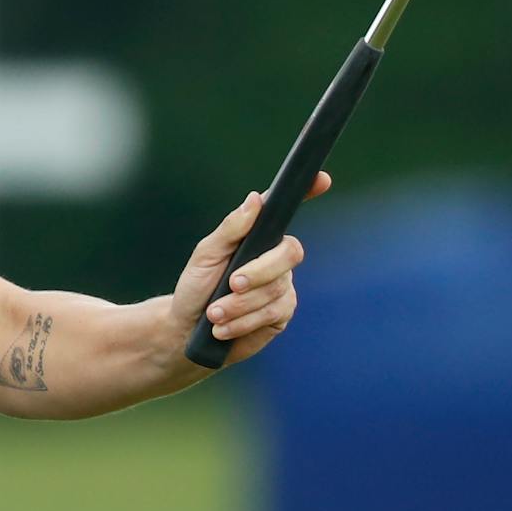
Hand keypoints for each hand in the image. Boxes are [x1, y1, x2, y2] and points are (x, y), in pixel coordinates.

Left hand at [164, 171, 330, 374]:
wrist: (189, 331)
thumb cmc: (196, 286)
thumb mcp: (206, 255)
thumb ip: (231, 229)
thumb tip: (256, 199)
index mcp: (257, 236)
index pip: (282, 211)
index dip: (307, 192)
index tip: (322, 179)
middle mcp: (275, 258)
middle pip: (289, 254)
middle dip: (258, 272)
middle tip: (231, 284)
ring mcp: (282, 286)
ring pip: (276, 289)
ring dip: (240, 304)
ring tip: (214, 314)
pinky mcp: (281, 314)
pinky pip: (272, 314)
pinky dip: (244, 321)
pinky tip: (224, 328)